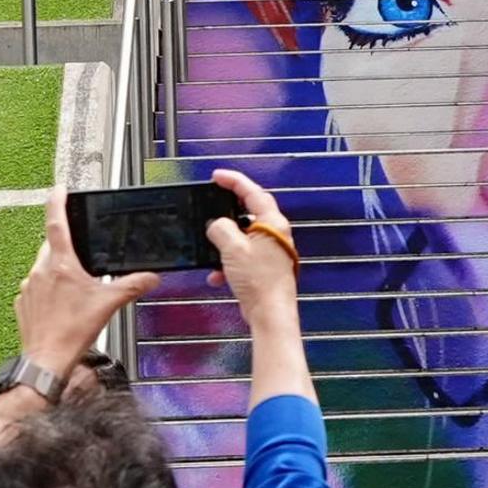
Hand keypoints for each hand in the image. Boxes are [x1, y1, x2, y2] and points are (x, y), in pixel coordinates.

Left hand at [22, 190, 163, 375]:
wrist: (46, 360)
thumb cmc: (72, 332)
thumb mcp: (110, 304)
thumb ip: (133, 286)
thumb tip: (151, 277)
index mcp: (60, 265)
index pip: (56, 223)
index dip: (58, 202)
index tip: (59, 189)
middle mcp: (40, 271)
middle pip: (51, 245)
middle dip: (65, 244)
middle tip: (81, 252)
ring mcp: (28, 287)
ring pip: (43, 267)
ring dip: (58, 269)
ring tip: (76, 288)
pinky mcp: (23, 303)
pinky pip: (36, 288)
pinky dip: (49, 290)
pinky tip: (63, 306)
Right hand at [203, 169, 300, 316]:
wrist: (269, 312)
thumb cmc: (259, 281)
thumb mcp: (232, 248)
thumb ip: (221, 229)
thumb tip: (217, 225)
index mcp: (273, 223)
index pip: (253, 192)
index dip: (234, 181)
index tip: (217, 176)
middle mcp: (276, 234)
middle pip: (249, 212)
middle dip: (227, 211)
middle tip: (211, 203)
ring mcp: (271, 250)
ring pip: (243, 237)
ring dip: (224, 245)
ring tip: (212, 250)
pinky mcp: (264, 267)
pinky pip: (242, 257)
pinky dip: (228, 263)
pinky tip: (218, 275)